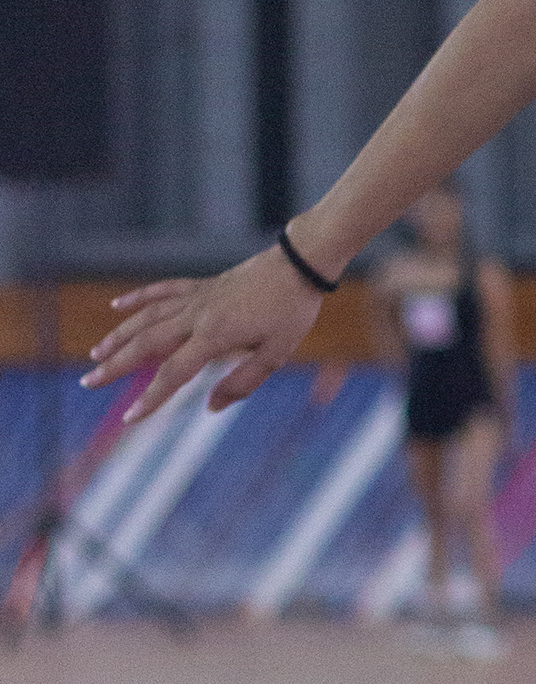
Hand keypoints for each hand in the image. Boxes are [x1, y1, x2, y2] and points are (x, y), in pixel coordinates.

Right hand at [81, 246, 326, 420]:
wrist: (299, 265)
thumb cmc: (292, 312)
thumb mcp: (275, 355)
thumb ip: (242, 382)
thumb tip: (209, 408)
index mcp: (214, 336)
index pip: (173, 373)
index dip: (151, 398)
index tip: (130, 418)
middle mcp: (197, 315)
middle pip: (146, 344)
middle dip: (115, 365)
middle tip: (88, 382)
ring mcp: (197, 297)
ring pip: (148, 317)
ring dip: (119, 335)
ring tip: (96, 353)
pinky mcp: (202, 285)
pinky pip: (163, 290)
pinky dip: (139, 298)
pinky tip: (117, 307)